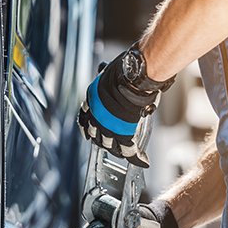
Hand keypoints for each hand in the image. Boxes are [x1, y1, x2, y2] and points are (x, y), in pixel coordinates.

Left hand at [78, 49, 172, 167]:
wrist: (132, 77)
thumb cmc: (124, 70)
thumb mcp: (108, 70)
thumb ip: (106, 73)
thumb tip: (106, 67)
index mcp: (92, 100)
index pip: (84, 118)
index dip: (87, 127)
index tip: (87, 132)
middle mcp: (96, 115)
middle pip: (96, 135)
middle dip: (102, 141)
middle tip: (110, 144)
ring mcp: (108, 126)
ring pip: (110, 145)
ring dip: (118, 150)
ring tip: (126, 152)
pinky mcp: (122, 134)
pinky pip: (129, 150)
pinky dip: (137, 157)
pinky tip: (143, 160)